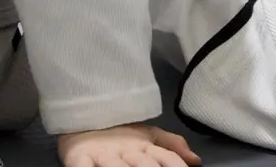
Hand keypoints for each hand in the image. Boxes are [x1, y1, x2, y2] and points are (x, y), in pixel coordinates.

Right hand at [58, 125, 200, 166]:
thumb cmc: (119, 132)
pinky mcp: (79, 157)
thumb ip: (172, 147)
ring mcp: (102, 156)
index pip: (167, 158)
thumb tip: (196, 162)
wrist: (84, 114)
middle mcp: (126, 152)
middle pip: (145, 165)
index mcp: (144, 147)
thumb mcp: (148, 136)